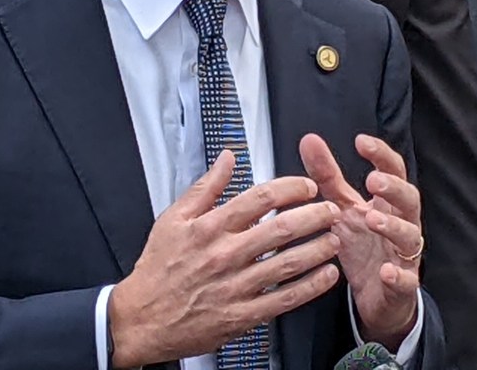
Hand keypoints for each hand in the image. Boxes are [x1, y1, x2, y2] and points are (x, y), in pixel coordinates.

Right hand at [108, 151, 341, 366]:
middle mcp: (225, 254)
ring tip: (335, 238)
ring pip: (287, 263)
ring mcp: (235, 286)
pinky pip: (283, 299)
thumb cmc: (157, 269)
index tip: (307, 187)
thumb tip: (227, 159)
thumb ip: (205, 186)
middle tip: (331, 209)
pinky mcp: (241, 315)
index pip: (260, 198)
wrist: (141, 318)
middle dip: (314, 215)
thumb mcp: (173, 218)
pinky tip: (326, 276)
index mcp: (210, 227)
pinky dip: (310, 287)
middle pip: (281, 229)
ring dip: (318, 249)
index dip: (291, 188)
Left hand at [299, 133, 421, 350]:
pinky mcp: (403, 284)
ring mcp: (405, 254)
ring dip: (394, 226)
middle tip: (372, 180)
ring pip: (410, 236)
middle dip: (394, 188)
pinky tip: (386, 271)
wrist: (377, 296)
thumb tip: (309, 140)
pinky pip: (407, 279)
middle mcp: (402, 223)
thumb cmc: (363, 246)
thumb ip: (328, 176)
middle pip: (409, 199)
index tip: (361, 141)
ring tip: (372, 219)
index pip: (393, 171)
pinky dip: (398, 275)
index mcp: (388, 203)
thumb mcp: (343, 208)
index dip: (381, 155)